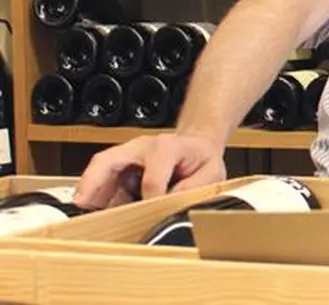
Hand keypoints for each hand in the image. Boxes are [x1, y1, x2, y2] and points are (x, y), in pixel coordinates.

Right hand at [73, 133, 226, 209]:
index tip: (153, 215)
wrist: (197, 148)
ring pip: (98, 171)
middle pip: (107, 161)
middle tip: (81, 210)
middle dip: (91, 185)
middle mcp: (140, 148)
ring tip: (82, 219)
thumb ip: (193, 190)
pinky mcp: (118, 168)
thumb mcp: (211, 174)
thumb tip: (169, 207)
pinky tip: (95, 216)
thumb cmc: (201, 160)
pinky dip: (94, 199)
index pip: (151, 178)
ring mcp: (125, 157)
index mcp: (167, 147)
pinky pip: (100, 182)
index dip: (152, 200)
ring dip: (88, 194)